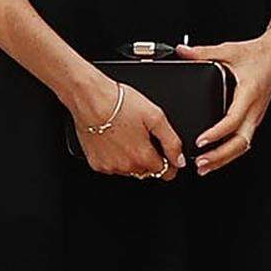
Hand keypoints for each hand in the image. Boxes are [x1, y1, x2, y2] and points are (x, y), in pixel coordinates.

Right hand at [67, 69, 184, 180]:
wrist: (91, 98)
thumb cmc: (120, 103)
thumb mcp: (155, 117)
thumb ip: (171, 142)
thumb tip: (179, 160)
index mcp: (143, 156)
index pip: (165, 172)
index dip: (169, 162)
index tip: (166, 155)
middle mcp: (126, 166)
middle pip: (147, 172)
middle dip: (149, 159)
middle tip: (143, 137)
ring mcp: (109, 166)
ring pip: (129, 170)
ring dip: (132, 159)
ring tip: (127, 136)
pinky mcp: (96, 163)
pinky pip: (112, 166)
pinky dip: (115, 157)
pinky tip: (114, 140)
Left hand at [176, 35, 270, 173]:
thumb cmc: (258, 54)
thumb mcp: (229, 50)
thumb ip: (203, 52)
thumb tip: (182, 51)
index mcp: (249, 93)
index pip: (233, 120)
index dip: (216, 133)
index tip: (201, 140)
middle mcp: (254, 109)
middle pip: (240, 141)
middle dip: (220, 155)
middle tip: (200, 162)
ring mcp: (256, 115)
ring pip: (243, 145)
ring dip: (224, 158)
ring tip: (205, 166)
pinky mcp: (254, 117)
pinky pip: (243, 139)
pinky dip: (229, 151)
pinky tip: (216, 157)